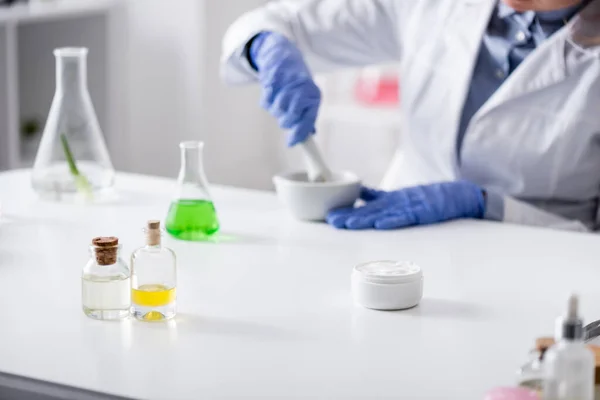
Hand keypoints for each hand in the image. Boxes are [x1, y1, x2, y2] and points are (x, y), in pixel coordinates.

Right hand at [249, 32, 320, 146]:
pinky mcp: (273, 78)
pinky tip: (272, 92)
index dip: (299, 134)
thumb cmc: (297, 82)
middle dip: (285, 120)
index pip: (308, 120)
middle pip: (290, 118)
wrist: (284, 55)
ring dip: (275, 110)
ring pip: (277, 110)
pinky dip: (267, 99)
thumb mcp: (308, 98)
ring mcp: (288, 84)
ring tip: (279, 101)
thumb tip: (307, 136)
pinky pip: (266, 100)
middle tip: (284, 115)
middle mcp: (303, 90)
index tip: (291, 143)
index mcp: (314, 97)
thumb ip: (307, 117)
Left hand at [326, 181, 485, 229]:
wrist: (458, 194)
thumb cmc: (429, 198)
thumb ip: (380, 196)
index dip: (348, 210)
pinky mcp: (422, 212)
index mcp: (390, 201)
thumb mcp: (400, 196)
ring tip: (346, 223)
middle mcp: (396, 203)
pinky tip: (379, 224)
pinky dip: (392, 220)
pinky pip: (405, 217)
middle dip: (349, 215)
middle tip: (330, 220)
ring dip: (364, 219)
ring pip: (382, 214)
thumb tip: (359, 194)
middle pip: (368, 210)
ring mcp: (408, 207)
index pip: (365, 206)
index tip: (329, 216)